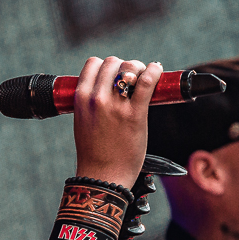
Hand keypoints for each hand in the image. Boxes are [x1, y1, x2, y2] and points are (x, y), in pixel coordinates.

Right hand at [73, 56, 161, 188]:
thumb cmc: (94, 152)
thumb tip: (109, 86)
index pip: (93, 63)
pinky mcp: (135, 115)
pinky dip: (154, 72)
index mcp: (80, 99)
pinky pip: (146, 82)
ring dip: (138, 68)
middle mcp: (96, 99)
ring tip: (143, 79)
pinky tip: (157, 71)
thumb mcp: (83, 121)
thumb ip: (91, 102)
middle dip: (123, 66)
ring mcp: (116, 106)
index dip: (106, 66)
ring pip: (129, 68)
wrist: (103, 177)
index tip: (114, 75)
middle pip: (112, 62)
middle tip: (132, 79)